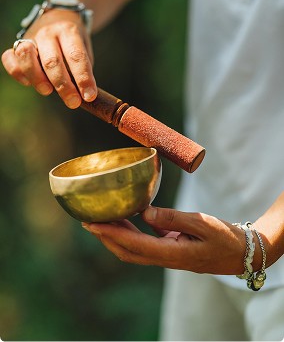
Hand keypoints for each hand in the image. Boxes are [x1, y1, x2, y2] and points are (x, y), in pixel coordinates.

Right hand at [1, 9, 96, 108]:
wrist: (58, 17)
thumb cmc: (73, 42)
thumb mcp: (84, 49)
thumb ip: (83, 69)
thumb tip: (84, 95)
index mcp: (68, 31)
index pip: (76, 56)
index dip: (83, 79)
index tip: (89, 96)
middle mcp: (48, 32)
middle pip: (52, 61)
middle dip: (63, 86)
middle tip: (73, 102)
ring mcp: (30, 37)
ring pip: (26, 56)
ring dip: (37, 78)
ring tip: (48, 91)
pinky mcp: (17, 44)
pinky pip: (9, 58)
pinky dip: (17, 72)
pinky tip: (28, 83)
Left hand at [82, 206, 262, 273]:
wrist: (242, 253)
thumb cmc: (225, 238)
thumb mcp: (202, 223)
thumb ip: (173, 218)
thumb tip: (144, 212)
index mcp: (172, 254)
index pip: (133, 244)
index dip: (109, 234)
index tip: (91, 223)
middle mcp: (165, 258)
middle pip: (127, 250)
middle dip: (106, 237)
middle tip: (88, 220)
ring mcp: (167, 255)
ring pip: (134, 248)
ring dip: (116, 235)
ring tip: (102, 219)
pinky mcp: (171, 249)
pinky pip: (145, 242)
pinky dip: (132, 232)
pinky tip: (128, 217)